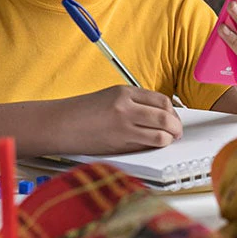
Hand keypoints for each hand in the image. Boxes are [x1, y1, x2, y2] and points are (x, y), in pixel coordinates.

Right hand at [59, 86, 182, 154]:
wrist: (60, 124)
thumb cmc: (81, 113)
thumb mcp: (109, 98)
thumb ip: (132, 104)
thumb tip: (157, 116)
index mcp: (124, 92)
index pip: (161, 100)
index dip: (172, 111)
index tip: (174, 117)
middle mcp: (126, 106)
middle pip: (165, 115)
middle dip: (176, 126)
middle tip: (177, 131)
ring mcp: (124, 124)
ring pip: (161, 132)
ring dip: (169, 137)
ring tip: (169, 140)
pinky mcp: (120, 142)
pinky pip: (149, 143)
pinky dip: (157, 145)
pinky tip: (155, 145)